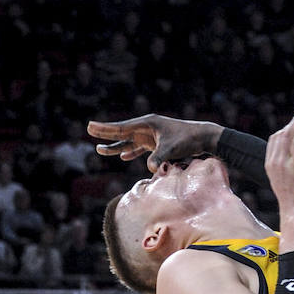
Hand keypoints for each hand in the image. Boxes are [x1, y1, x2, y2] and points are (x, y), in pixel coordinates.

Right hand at [88, 114, 222, 173]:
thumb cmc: (188, 140)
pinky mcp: (158, 143)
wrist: (204, 137)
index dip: (105, 129)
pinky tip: (123, 156)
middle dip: (106, 134)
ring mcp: (152, 135)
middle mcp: (147, 127)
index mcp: (148, 124)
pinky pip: (140, 147)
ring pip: (129, 141)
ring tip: (100, 150)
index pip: (121, 128)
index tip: (90, 126)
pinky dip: (132, 151)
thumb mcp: (172, 149)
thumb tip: (150, 169)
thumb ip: (159, 158)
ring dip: (116, 146)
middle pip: (122, 132)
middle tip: (89, 130)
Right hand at [265, 112, 293, 223]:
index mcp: (269, 165)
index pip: (273, 141)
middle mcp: (274, 162)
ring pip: (288, 136)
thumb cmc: (291, 199)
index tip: (291, 125)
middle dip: (290, 124)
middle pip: (280, 136)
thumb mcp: (281, 181)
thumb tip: (288, 164)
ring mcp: (284, 163)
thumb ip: (282, 170)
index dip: (282, 131)